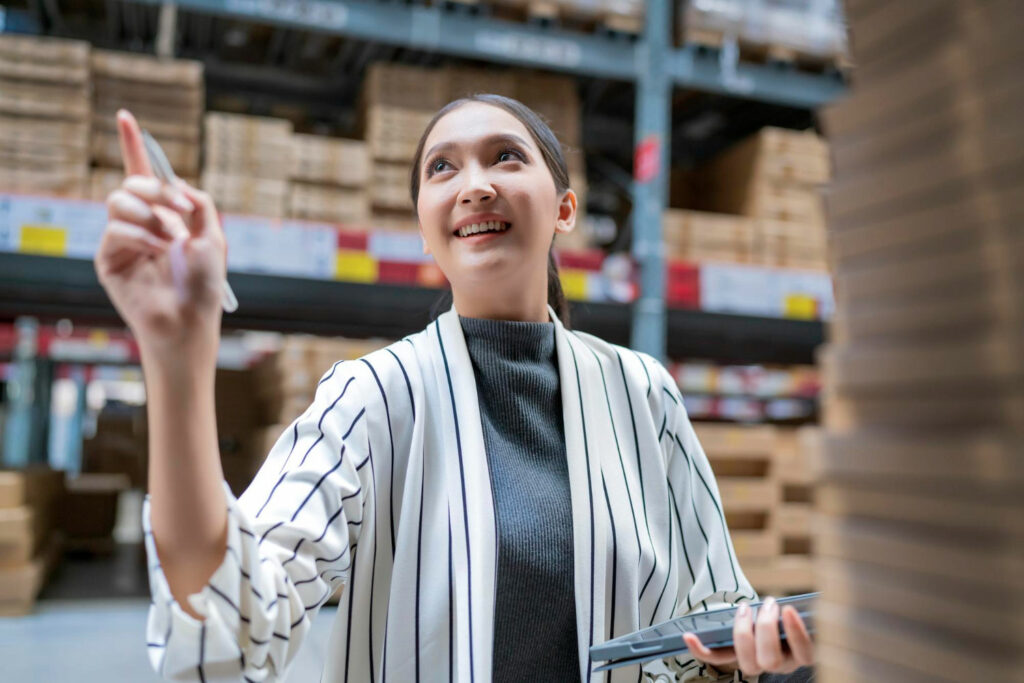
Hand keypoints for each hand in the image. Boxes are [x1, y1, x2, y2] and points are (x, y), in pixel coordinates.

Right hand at [95, 110, 225, 355]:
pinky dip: (141, 237)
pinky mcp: (109, 259)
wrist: (190, 319)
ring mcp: (123, 240)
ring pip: (120, 201)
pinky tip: (156, 253)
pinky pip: (116, 230)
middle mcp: (142, 223)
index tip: (125, 116)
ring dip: (150, 215)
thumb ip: (200, 203)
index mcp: (167, 215)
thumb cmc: (204, 284)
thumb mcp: (214, 236)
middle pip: (134, 182)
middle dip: (157, 190)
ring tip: (170, 241)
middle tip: (180, 211)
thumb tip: (177, 184)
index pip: (145, 172)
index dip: (134, 144)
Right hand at [682, 597, 813, 675]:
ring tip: (770, 604)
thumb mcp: (761, 611)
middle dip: (743, 634)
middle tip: (746, 607)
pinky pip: (802, 651)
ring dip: (766, 630)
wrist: (812, 616)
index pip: (720, 657)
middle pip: (749, 664)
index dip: (702, 651)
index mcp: (748, 653)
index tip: (688, 636)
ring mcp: (788, 664)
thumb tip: (738, 605)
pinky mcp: (808, 657)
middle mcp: (766, 664)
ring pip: (771, 661)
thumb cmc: (782, 613)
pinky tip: (789, 610)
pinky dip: (794, 630)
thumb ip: (749, 612)